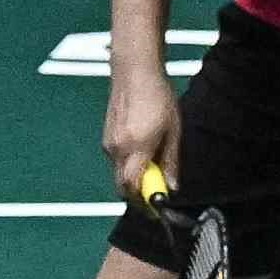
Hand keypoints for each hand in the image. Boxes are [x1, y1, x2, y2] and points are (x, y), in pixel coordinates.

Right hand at [101, 65, 183, 211]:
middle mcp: (117, 149)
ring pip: (120, 173)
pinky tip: (144, 150)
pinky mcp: (106, 138)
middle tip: (158, 191)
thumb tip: (172, 186)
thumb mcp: (173, 130)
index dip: (146, 203)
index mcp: (135, 147)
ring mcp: (108, 144)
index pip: (134, 188)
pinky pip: (117, 161)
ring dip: (136, 177)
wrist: (134, 70)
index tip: (158, 208)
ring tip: (155, 164)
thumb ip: (171, 160)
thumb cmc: (157, 95)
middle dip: (140, 195)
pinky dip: (130, 164)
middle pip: (124, 186)